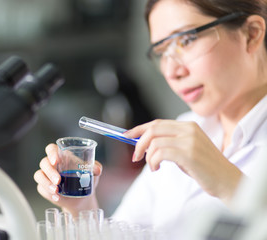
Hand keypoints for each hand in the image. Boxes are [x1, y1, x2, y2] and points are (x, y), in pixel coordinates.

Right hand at [33, 143, 102, 215]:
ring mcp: (46, 176)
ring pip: (39, 175)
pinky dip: (48, 193)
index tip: (56, 160)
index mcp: (61, 156)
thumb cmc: (85, 179)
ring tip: (56, 191)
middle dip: (50, 172)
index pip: (51, 149)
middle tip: (58, 180)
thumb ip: (95, 168)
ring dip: (46, 183)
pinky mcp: (44, 188)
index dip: (51, 153)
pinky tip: (57, 197)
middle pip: (44, 163)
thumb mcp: (92, 172)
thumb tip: (97, 169)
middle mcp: (52, 165)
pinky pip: (41, 188)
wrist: (83, 198)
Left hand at [124, 119, 242, 203]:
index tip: (127, 136)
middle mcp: (188, 129)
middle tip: (135, 157)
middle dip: (139, 143)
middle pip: (153, 129)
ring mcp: (189, 140)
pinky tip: (157, 169)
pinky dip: (153, 162)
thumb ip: (168, 143)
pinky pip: (160, 153)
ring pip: (154, 142)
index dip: (139, 128)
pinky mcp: (189, 153)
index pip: (157, 123)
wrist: (227, 180)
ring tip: (153, 166)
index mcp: (188, 126)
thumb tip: (142, 143)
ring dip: (148, 157)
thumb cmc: (204, 167)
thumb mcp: (185, 149)